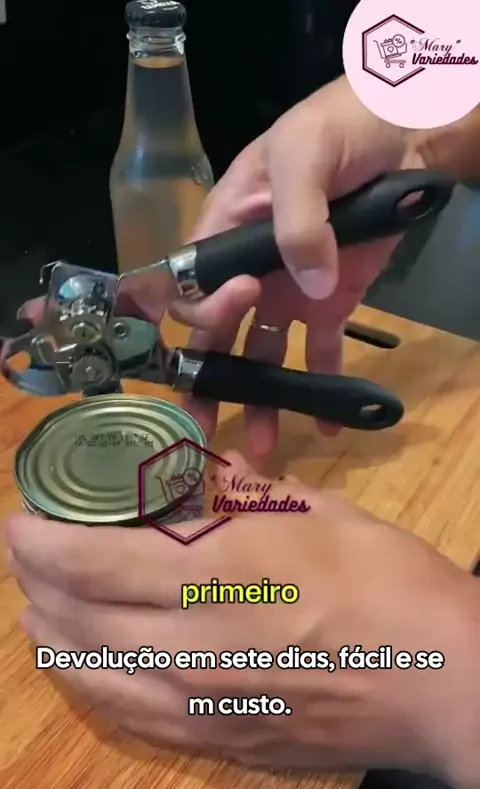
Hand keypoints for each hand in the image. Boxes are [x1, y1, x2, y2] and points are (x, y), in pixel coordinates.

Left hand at [6, 453, 478, 788]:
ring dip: (53, 633)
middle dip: (34, 583)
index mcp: (214, 570)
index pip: (86, 561)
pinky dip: (91, 683)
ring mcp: (198, 704)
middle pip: (71, 619)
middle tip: (32, 556)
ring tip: (46, 604)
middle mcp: (190, 643)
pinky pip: (127, 717)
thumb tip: (203, 473)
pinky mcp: (216, 742)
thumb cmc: (382, 578)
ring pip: (88, 674)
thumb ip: (241, 492)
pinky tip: (91, 662)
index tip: (21, 522)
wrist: (439, 678)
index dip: (37, 541)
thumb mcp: (313, 509)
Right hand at [13, 77, 423, 465]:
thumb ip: (296, 220)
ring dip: (261, 401)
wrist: (402, 134)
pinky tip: (329, 426)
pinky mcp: (330, 304)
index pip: (193, 285)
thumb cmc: (336, 128)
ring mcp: (288, 291)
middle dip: (208, 382)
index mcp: (225, 231)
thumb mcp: (303, 156)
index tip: (236, 308)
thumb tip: (305, 288)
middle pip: (216, 335)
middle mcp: (248, 270)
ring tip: (260, 450)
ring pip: (262, 355)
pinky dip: (323, 388)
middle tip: (199, 429)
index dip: (201, 310)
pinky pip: (320, 352)